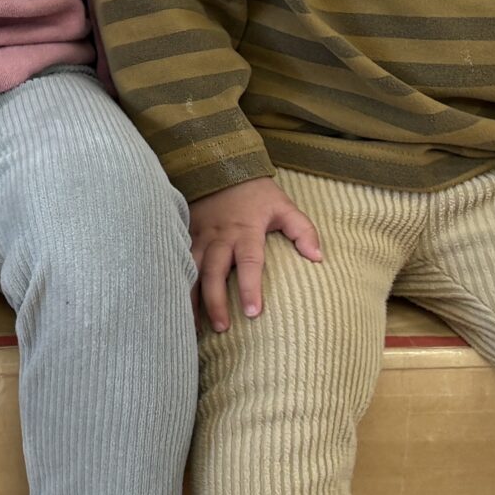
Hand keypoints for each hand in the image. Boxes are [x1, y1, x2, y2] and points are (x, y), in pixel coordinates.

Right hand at [189, 175, 323, 331]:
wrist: (220, 165)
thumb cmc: (256, 193)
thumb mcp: (284, 206)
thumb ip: (303, 230)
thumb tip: (318, 258)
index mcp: (246, 231)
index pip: (249, 262)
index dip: (250, 287)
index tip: (253, 313)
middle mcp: (220, 237)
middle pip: (214, 273)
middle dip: (216, 302)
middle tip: (222, 328)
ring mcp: (200, 236)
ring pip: (192, 270)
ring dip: (193, 298)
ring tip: (195, 326)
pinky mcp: (187, 235)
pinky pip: (179, 261)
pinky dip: (177, 282)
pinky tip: (175, 303)